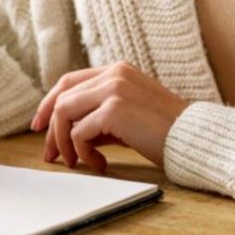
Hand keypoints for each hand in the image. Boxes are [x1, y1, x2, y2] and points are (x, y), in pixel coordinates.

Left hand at [29, 62, 188, 173]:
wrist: (195, 140)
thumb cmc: (165, 133)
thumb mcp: (127, 118)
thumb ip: (99, 117)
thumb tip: (67, 133)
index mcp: (117, 70)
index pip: (69, 81)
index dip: (49, 103)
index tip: (39, 126)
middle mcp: (114, 74)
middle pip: (62, 97)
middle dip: (51, 129)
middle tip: (50, 155)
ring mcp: (114, 88)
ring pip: (65, 113)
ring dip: (64, 142)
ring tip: (76, 162)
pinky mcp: (114, 109)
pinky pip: (80, 132)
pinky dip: (83, 152)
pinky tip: (99, 164)